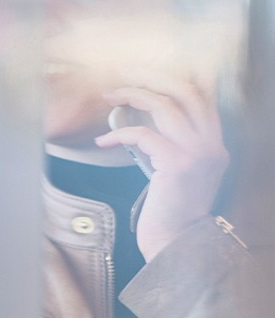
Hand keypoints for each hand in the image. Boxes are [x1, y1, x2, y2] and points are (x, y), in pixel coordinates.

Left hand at [94, 76, 229, 260]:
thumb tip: (137, 121)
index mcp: (214, 145)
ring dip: (133, 96)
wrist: (175, 244)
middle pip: (187, 92)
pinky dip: (119, 133)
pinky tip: (103, 141)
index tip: (143, 73)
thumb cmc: (167, 210)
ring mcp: (198, 154)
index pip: (202, 98)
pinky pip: (143, 135)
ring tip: (110, 97)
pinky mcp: (178, 165)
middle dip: (153, 77)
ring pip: (166, 106)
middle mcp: (212, 146)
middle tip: (123, 74)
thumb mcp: (173, 171)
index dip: (172, 79)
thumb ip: (167, 145)